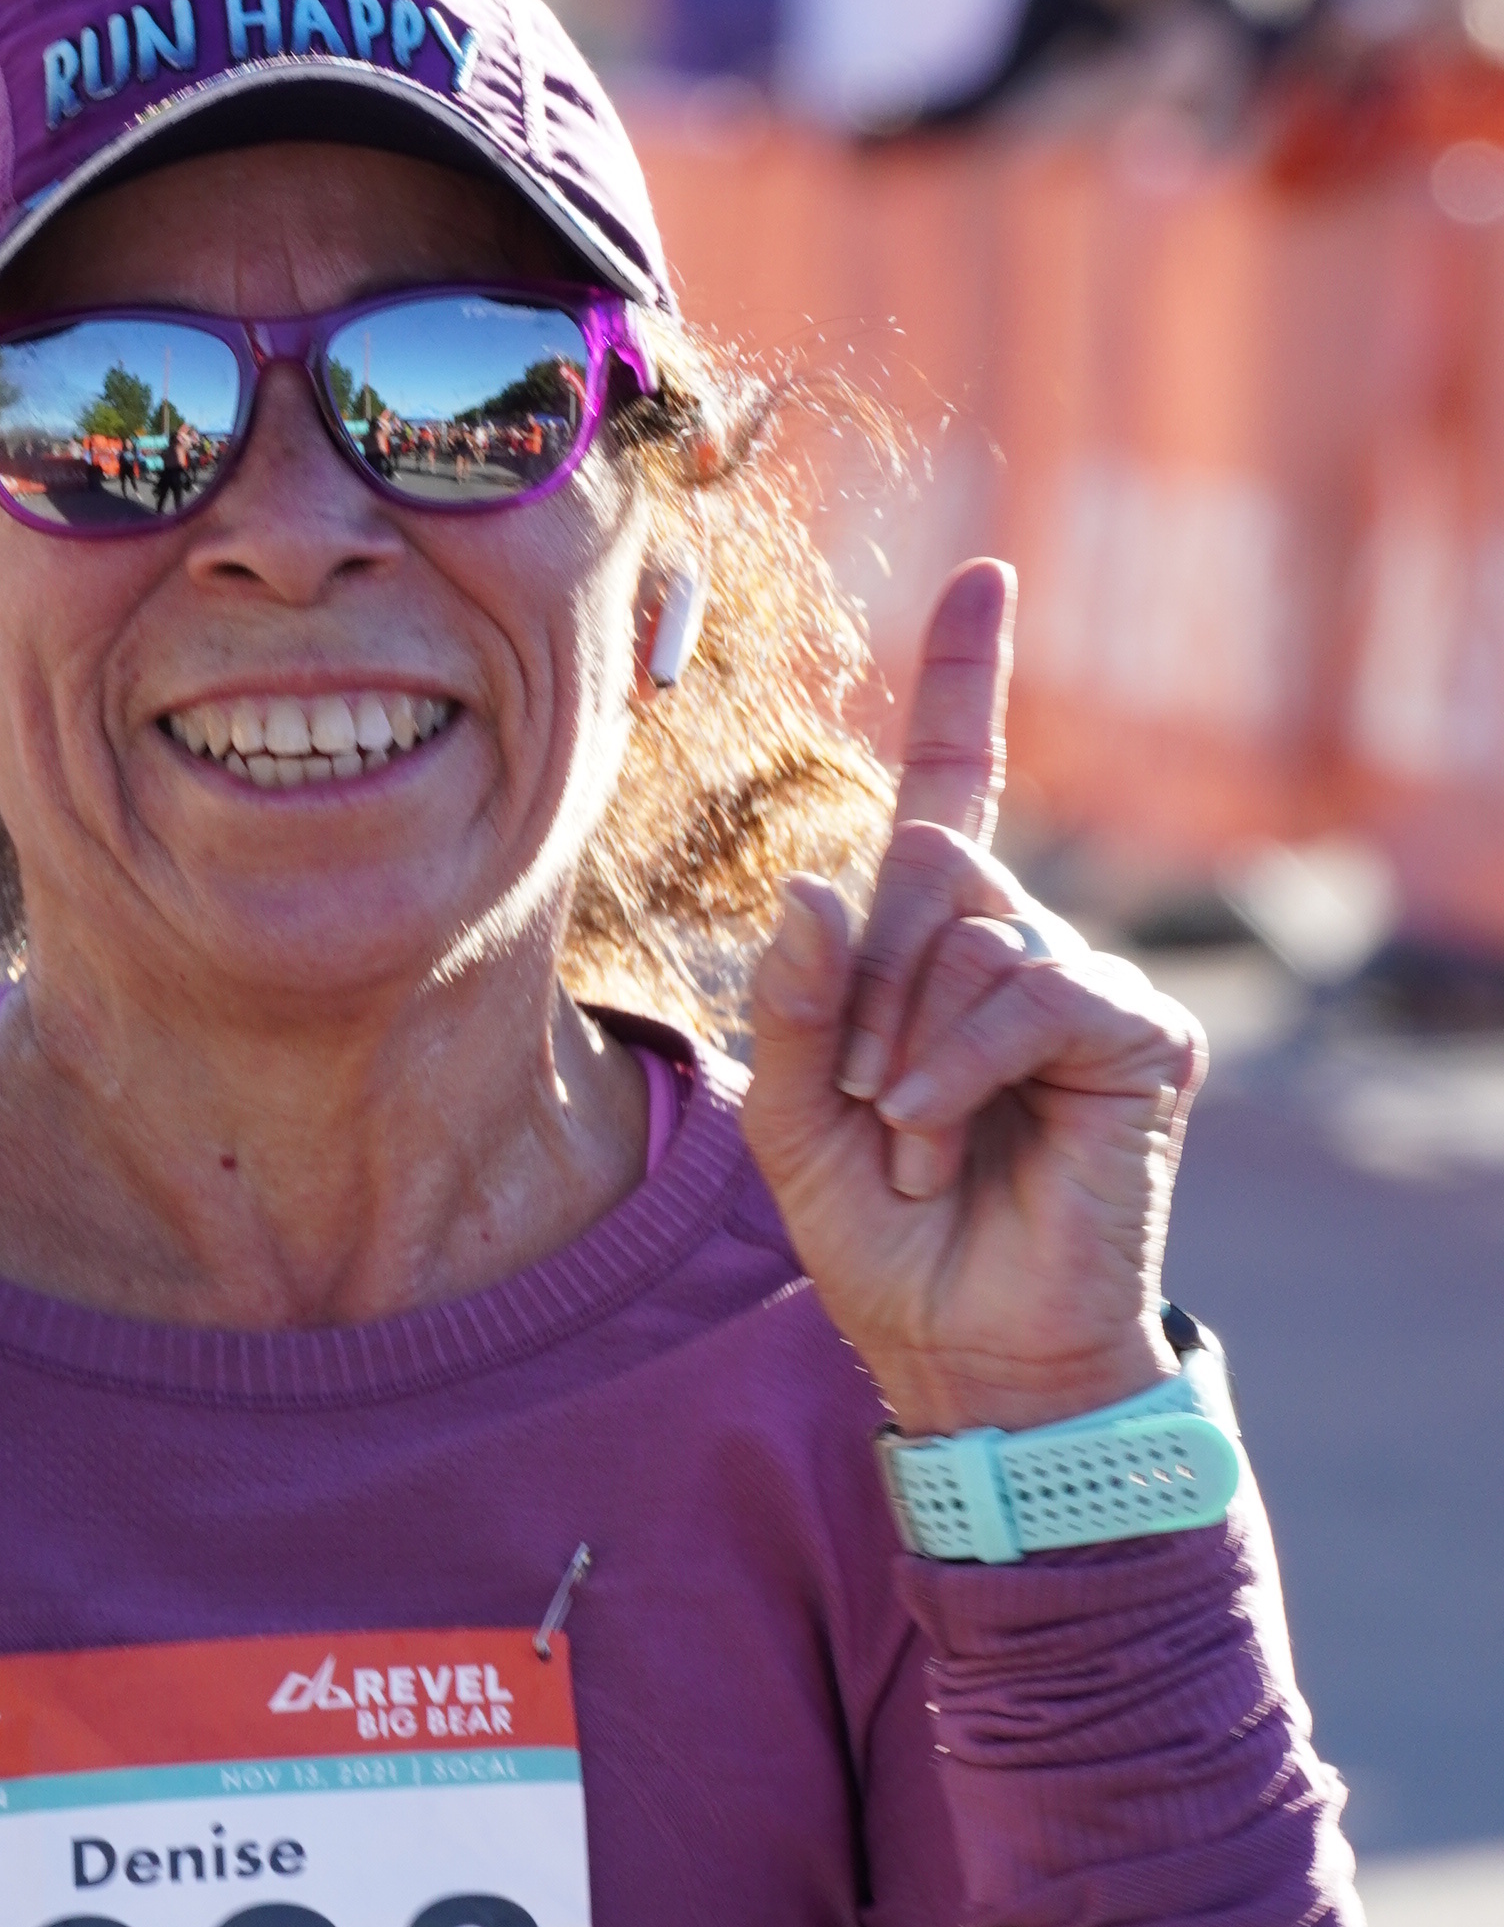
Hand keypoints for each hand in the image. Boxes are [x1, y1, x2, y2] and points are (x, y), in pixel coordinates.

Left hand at [744, 559, 1203, 1435]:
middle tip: (865, 1096)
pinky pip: (1029, 987)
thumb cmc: (881, 1234)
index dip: (967, 682)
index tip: (983, 577)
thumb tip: (821, 888)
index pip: (954, 787)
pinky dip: (960, 1063)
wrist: (964, 1349)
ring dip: (907, 1043)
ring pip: (969, 927)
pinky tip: (943, 1133)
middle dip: (865, 984)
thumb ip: (788, 1001)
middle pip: (927, 864)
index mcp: (935, 945)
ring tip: (915, 1138)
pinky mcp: (1139, 1035)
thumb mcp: (789, 1114)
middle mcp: (1019, 943)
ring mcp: (1086, 984)